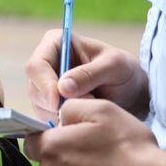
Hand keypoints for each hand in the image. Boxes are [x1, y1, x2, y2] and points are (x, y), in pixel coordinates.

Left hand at [23, 98, 163, 165]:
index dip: (48, 130)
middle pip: (47, 157)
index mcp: (51, 149)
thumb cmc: (128, 148)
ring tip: (105, 159)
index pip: (30, 137)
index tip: (67, 128)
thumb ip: (70, 107)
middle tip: (93, 141)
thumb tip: (60, 117)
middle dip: (64, 148)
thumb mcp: (100, 109)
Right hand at [25, 29, 148, 120]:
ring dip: (61, 114)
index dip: (44, 84)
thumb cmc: (124, 71)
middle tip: (85, 105)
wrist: (131, 91)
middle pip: (35, 87)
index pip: (37, 65)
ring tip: (90, 107)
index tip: (57, 101)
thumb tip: (62, 87)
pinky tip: (83, 118)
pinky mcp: (50, 105)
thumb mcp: (113, 67)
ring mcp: (46, 85)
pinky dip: (63, 122)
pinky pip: (47, 118)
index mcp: (56, 43)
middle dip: (55, 102)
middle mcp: (46, 63)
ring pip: (39, 105)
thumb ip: (89, 74)